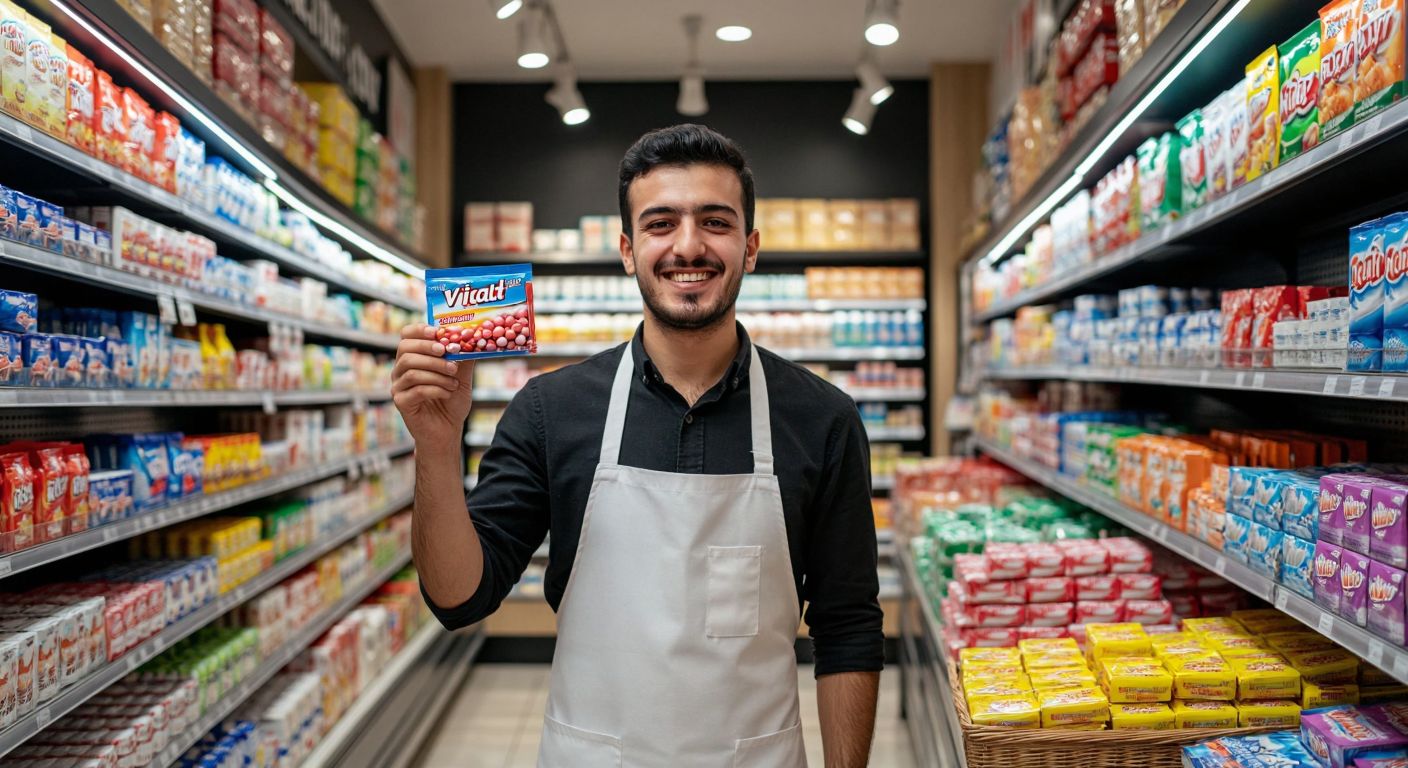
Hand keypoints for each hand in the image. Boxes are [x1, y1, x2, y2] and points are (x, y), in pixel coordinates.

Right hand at [392, 324, 474, 445]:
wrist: (448, 428)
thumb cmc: (452, 400)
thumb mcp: (461, 376)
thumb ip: (464, 358)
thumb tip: (474, 337)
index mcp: (413, 357)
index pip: (406, 335)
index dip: (419, 330)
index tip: (437, 332)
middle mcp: (401, 370)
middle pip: (406, 350)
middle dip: (428, 349)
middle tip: (447, 352)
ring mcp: (398, 386)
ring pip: (412, 371)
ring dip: (437, 373)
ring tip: (454, 381)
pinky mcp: (401, 402)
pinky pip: (416, 390)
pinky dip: (436, 389)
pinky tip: (448, 392)